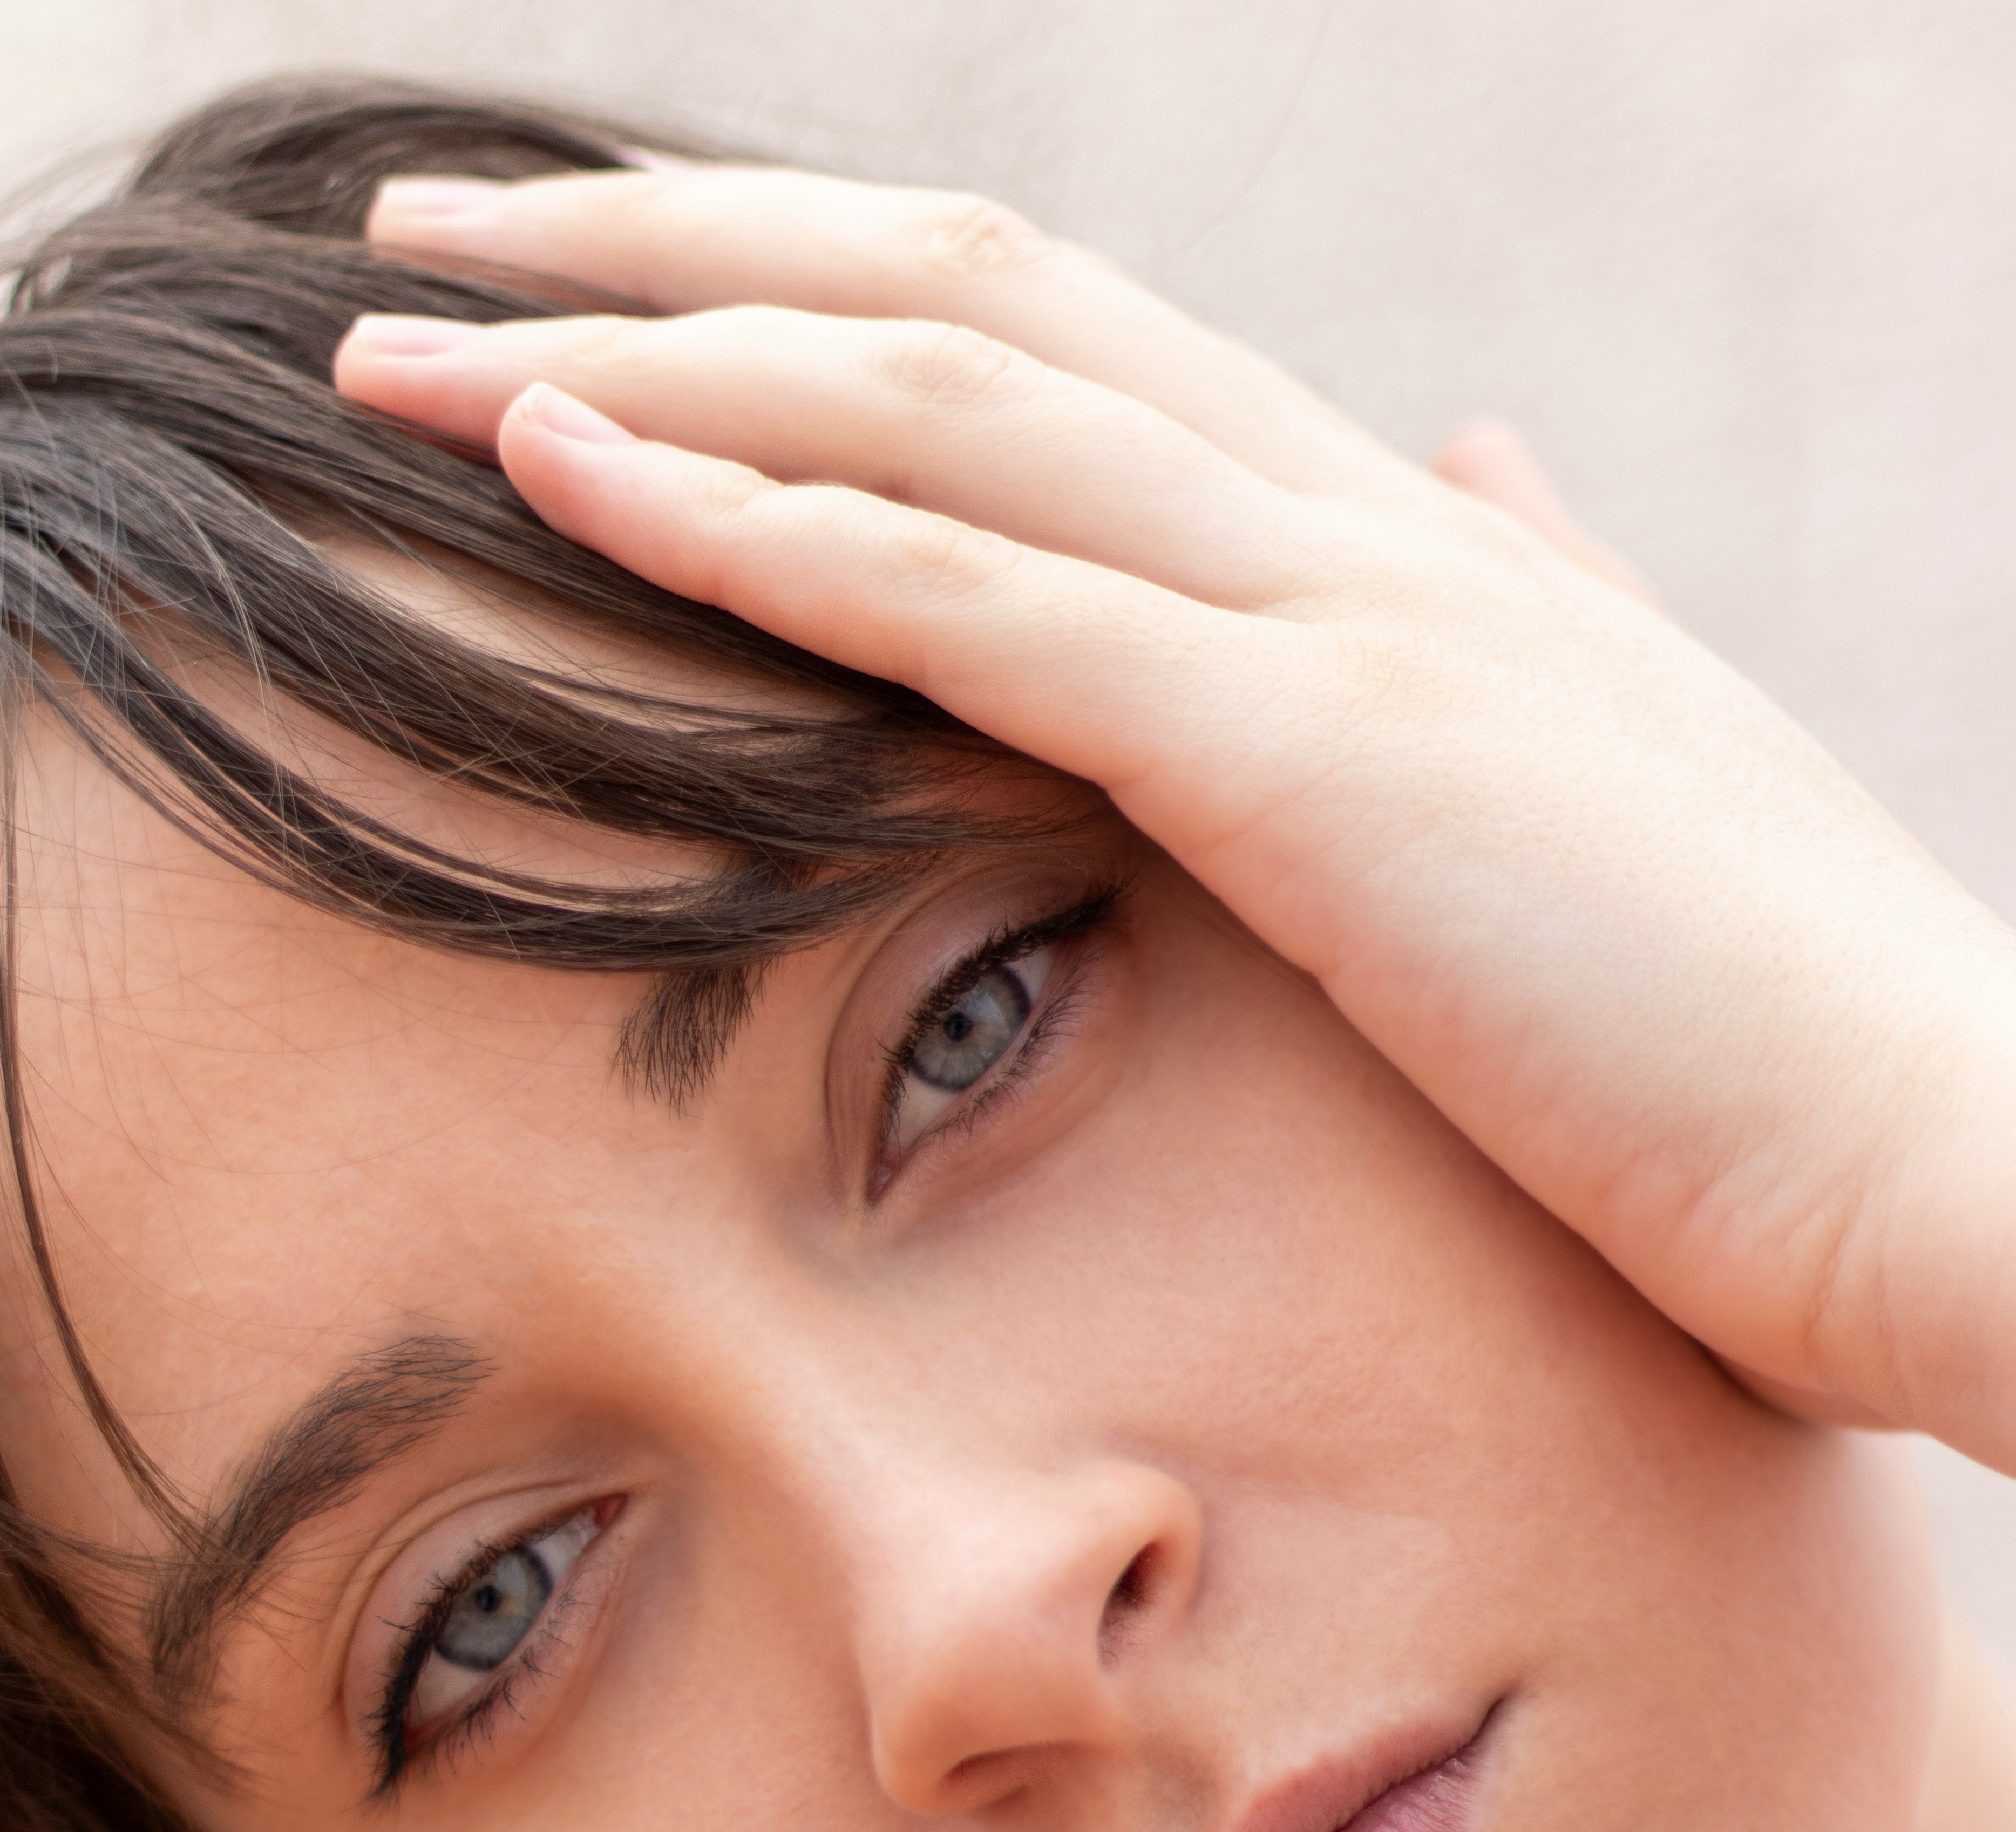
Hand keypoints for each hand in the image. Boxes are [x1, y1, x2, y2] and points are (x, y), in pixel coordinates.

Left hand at [336, 164, 2015, 1469]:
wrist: (1964, 1163)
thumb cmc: (1797, 1043)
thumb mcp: (1637, 775)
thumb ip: (1534, 603)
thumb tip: (1470, 462)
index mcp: (1413, 552)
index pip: (1074, 349)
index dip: (836, 295)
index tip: (644, 292)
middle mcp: (1359, 528)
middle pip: (958, 309)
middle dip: (682, 254)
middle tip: (446, 233)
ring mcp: (1338, 628)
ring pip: (924, 411)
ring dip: (641, 356)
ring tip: (408, 334)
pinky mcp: (1313, 769)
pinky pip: (965, 603)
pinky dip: (744, 528)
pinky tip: (554, 472)